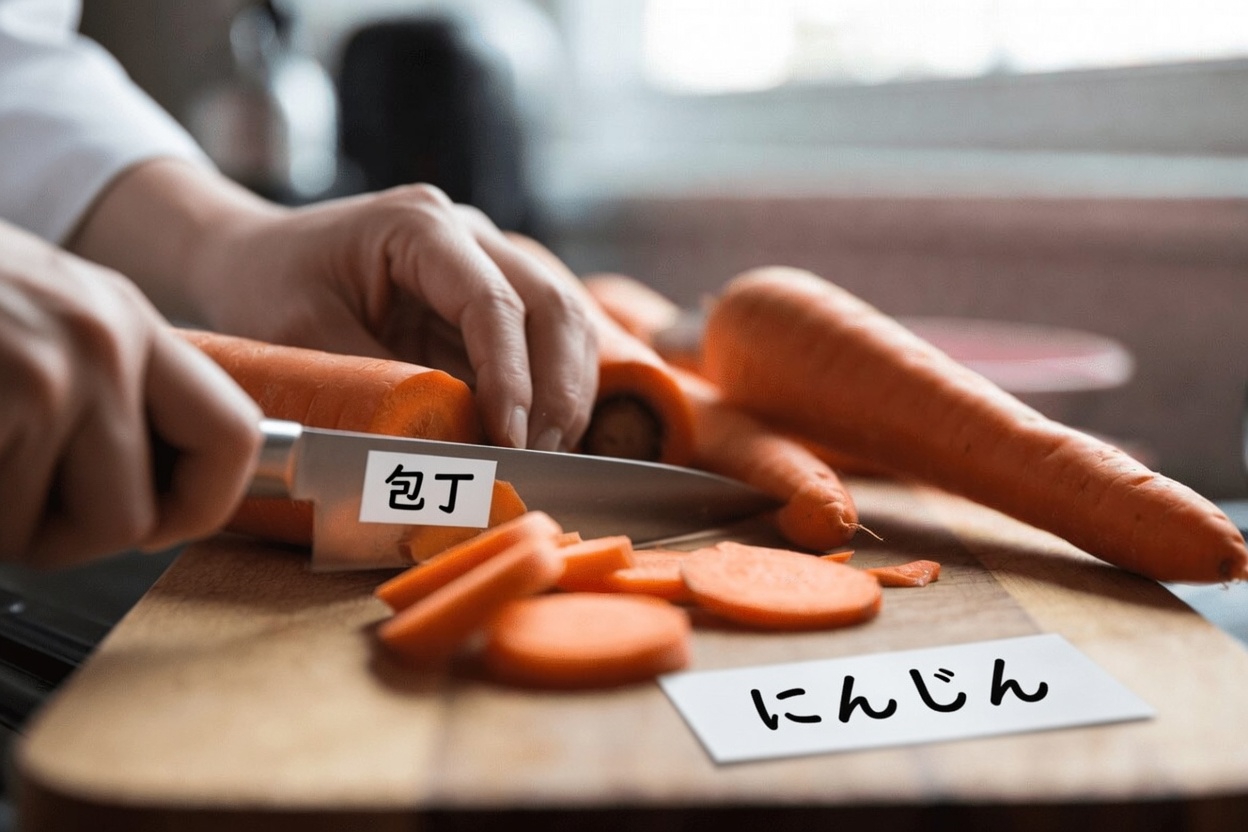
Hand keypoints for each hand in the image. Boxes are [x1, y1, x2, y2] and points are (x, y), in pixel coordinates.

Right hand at [0, 221, 261, 566]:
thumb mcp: (45, 317)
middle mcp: (99, 343)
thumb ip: (111, 390)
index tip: (161, 519)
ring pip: (55, 536)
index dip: (204, 503)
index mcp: (126, 322)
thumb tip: (168, 489)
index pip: (235, 436)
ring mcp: (41, 375)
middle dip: (70, 537)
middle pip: (136, 518)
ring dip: (4, 524)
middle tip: (16, 500)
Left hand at [70, 161, 597, 451]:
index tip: (509, 442)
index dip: (512, 378)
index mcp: (419, 226)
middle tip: (536, 457)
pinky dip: (554, 391)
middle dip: (556, 390)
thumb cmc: (268, 287)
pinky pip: (549, 342)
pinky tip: (537, 436)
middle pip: (553, 305)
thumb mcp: (303, 338)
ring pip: (567, 323)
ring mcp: (489, 261)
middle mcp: (469, 233)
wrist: (256, 256)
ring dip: (566, 393)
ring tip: (541, 454)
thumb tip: (442, 456)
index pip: (494, 302)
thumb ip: (374, 387)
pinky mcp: (494, 296)